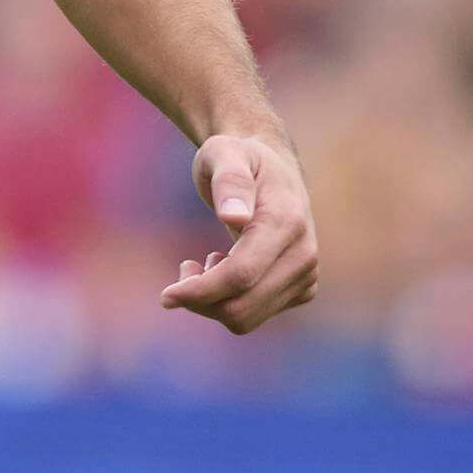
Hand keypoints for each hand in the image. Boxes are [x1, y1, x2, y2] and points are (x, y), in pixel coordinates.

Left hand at [159, 133, 317, 333]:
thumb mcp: (224, 153)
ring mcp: (307, 276)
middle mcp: (304, 255)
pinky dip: (229, 302)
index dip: (199, 291)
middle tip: (186, 266)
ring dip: (212, 301)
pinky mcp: (303, 290)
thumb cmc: (240, 158)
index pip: (240, 275)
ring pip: (245, 318)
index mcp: (286, 222)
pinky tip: (225, 267)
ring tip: (207, 261)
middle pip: (240, 307)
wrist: (273, 168)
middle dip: (200, 298)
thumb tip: (234, 216)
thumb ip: (229, 180)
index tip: (166, 294)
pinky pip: (254, 316)